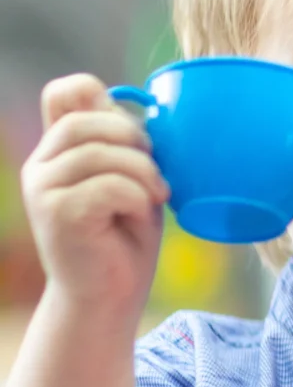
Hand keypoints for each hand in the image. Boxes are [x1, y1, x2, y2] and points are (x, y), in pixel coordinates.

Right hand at [20, 76, 166, 320]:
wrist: (110, 293)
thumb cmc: (125, 235)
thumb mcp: (130, 178)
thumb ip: (123, 143)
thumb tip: (136, 101)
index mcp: (59, 149)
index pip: (61, 93)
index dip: (97, 92)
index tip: (133, 130)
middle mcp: (42, 165)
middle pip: (85, 120)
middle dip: (133, 138)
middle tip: (156, 169)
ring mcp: (43, 188)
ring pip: (101, 153)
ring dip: (143, 172)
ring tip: (155, 195)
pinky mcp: (57, 213)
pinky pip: (109, 185)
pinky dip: (137, 196)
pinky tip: (141, 212)